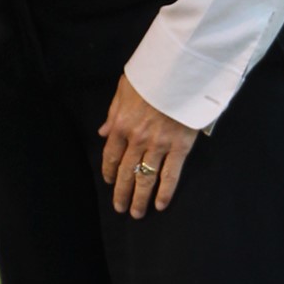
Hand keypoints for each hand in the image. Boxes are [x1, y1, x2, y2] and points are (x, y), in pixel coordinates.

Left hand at [98, 74, 197, 216]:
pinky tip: (160, 205)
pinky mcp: (180, 147)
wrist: (181, 70)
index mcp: (121, 124)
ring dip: (140, 198)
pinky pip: (170, 175)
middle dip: (121, 193)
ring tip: (137, 213)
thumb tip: (102, 133)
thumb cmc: (152, 75)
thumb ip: (113, 112)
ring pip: (146, 178)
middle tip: (120, 208)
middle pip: (126, 172)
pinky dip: (165, 192)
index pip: (110, 156)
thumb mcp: (124, 88)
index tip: (109, 182)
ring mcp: (159, 145)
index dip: (109, 172)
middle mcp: (137, 139)